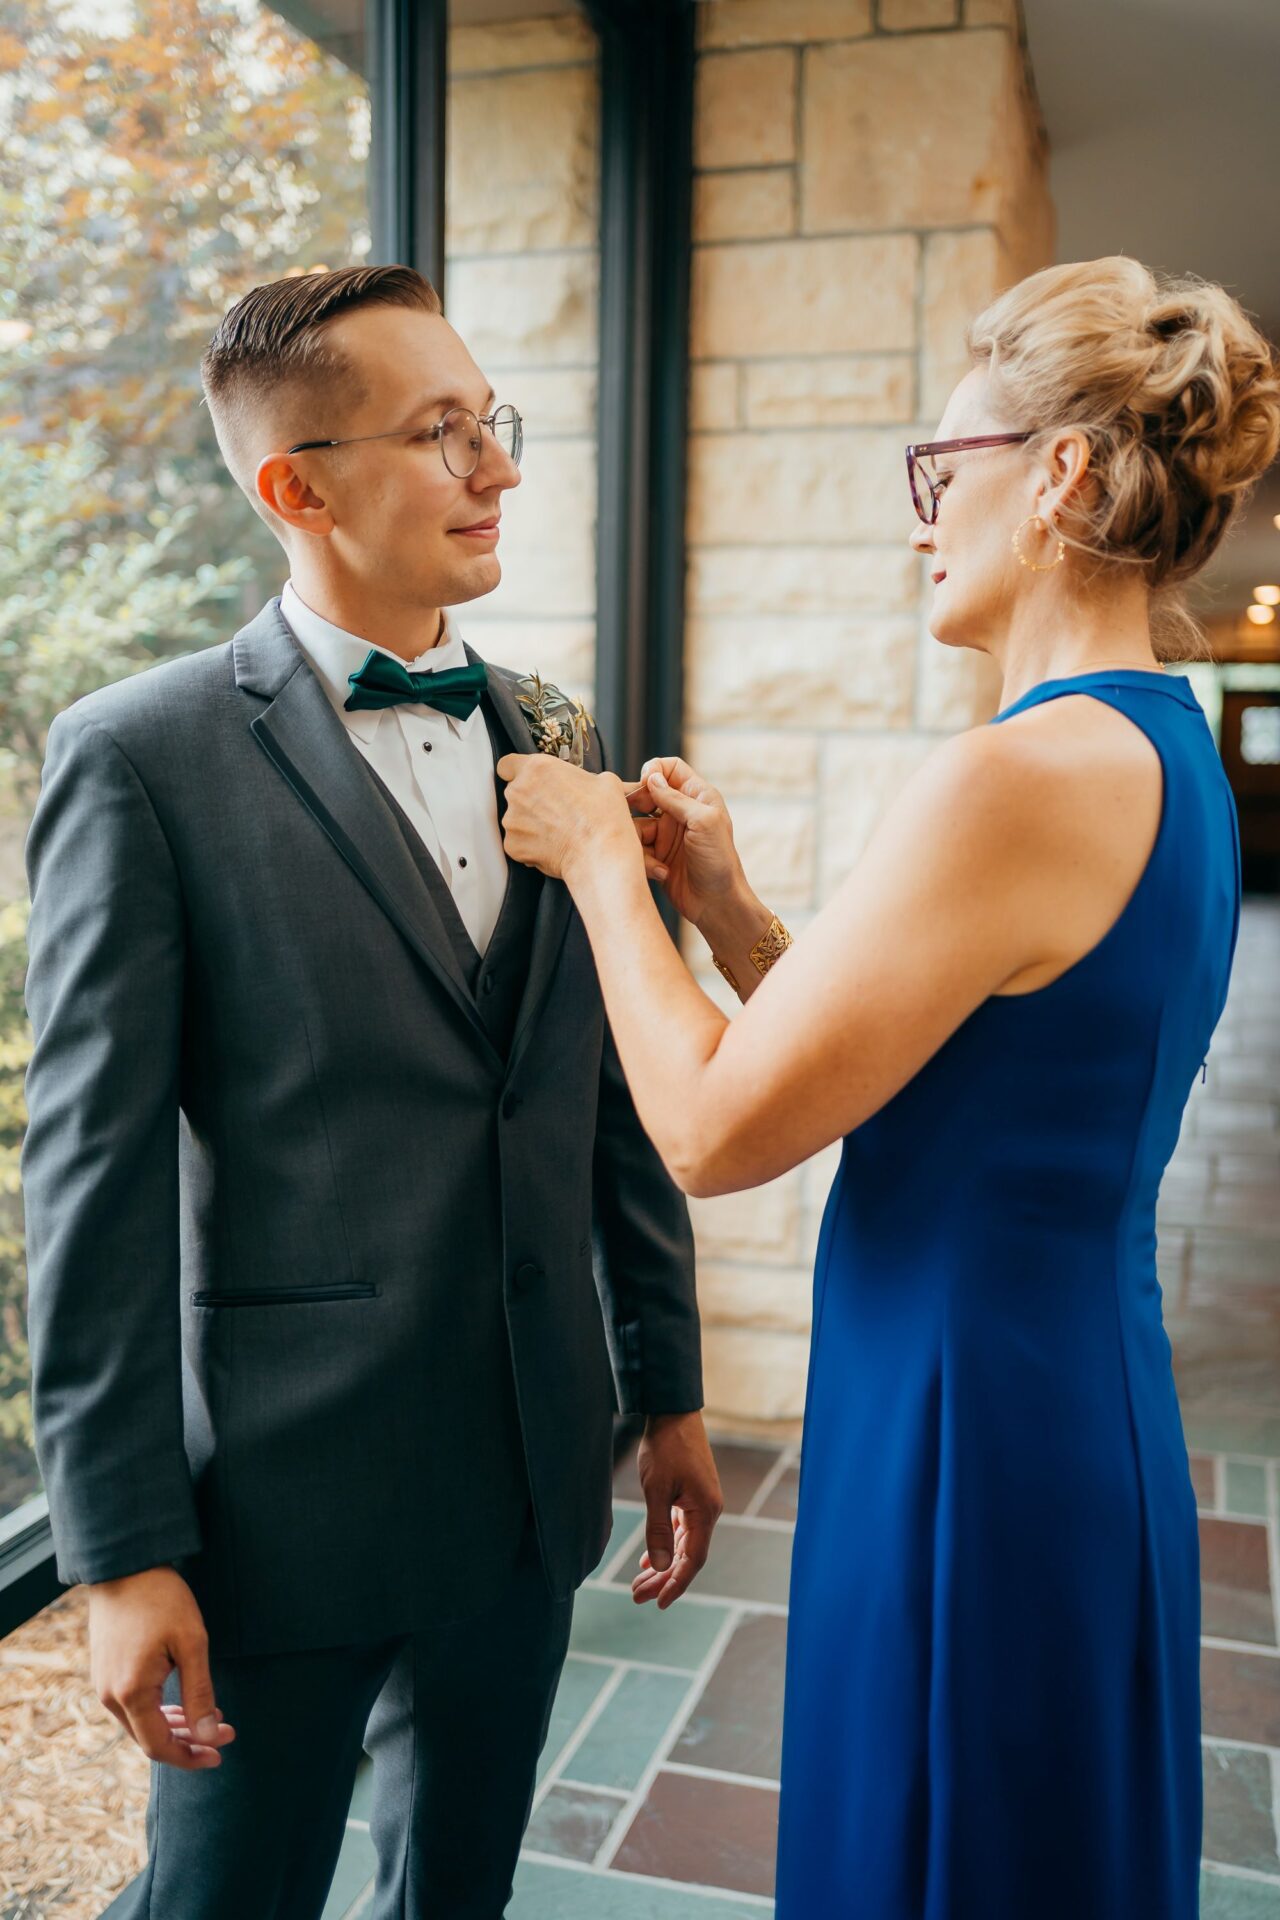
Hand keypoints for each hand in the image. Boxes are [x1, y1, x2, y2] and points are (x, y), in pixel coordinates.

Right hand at [88, 1566, 235, 1769]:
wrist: (124, 1566)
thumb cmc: (161, 1599)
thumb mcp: (191, 1643)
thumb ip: (199, 1693)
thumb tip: (207, 1736)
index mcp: (131, 1693)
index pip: (159, 1747)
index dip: (190, 1756)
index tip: (220, 1752)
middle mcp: (110, 1696)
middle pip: (149, 1740)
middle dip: (188, 1742)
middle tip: (223, 1733)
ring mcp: (103, 1685)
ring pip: (140, 1724)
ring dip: (174, 1727)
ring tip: (208, 1720)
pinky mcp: (104, 1672)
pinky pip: (131, 1706)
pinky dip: (157, 1711)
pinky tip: (180, 1705)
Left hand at [496, 753, 639, 884]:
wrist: (600, 854)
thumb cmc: (602, 817)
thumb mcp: (605, 781)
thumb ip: (584, 778)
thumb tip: (590, 785)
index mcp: (537, 768)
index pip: (508, 764)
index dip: (517, 773)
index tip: (529, 782)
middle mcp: (518, 791)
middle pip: (515, 792)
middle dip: (530, 801)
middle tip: (554, 810)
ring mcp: (512, 820)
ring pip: (515, 819)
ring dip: (530, 824)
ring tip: (556, 832)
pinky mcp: (512, 845)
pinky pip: (518, 843)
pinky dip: (530, 846)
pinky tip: (552, 848)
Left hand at [631, 1412, 722, 1609]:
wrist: (673, 1412)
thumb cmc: (665, 1448)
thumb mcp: (656, 1490)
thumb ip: (658, 1529)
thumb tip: (661, 1567)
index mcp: (705, 1512)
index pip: (693, 1560)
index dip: (676, 1584)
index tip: (657, 1603)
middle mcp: (709, 1511)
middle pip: (688, 1555)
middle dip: (663, 1578)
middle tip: (637, 1597)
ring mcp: (702, 1502)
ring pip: (684, 1543)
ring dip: (663, 1564)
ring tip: (639, 1583)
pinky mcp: (693, 1494)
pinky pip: (681, 1528)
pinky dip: (666, 1544)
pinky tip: (650, 1558)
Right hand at [633, 757, 746, 929]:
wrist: (716, 905)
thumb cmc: (719, 862)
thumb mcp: (704, 823)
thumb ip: (676, 798)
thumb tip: (651, 778)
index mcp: (697, 797)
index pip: (669, 768)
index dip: (654, 771)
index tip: (647, 783)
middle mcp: (679, 812)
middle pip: (646, 793)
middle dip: (636, 804)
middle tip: (633, 817)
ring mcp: (665, 834)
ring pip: (635, 822)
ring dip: (637, 838)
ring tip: (651, 856)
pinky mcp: (654, 855)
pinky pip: (635, 847)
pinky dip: (642, 859)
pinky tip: (659, 872)